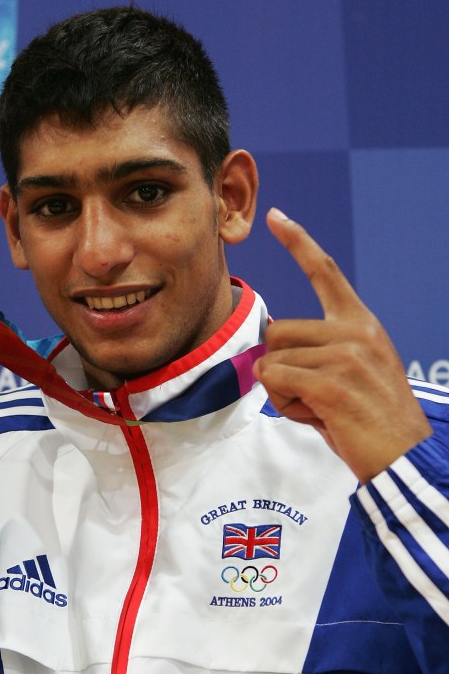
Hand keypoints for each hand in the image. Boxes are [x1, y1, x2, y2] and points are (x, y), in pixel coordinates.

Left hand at [253, 208, 431, 483]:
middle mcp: (355, 330)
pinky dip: (285, 405)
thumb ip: (317, 353)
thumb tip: (269, 346)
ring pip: (271, 360)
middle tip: (314, 396)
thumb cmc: (370, 422)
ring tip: (321, 409)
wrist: (404, 457)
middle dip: (280, 368)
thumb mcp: (350, 373)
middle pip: (276, 330)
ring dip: (282, 391)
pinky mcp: (330, 382)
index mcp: (362, 324)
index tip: (276, 216)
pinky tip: (319, 417)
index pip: (325, 272)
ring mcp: (344, 354)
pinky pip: (274, 381)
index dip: (298, 243)